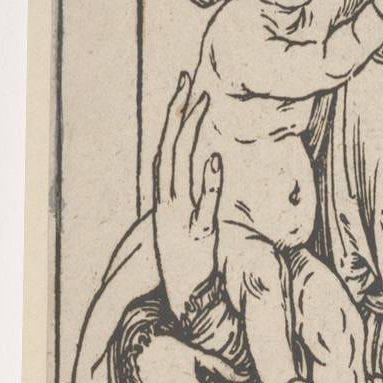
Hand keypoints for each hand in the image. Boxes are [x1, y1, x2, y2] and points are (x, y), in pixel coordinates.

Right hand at [149, 72, 220, 315]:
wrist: (189, 302)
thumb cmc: (190, 260)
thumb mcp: (186, 222)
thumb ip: (191, 195)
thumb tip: (204, 167)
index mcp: (164, 200)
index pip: (165, 150)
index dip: (172, 118)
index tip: (182, 88)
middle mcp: (168, 205)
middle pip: (170, 150)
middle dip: (179, 113)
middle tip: (189, 80)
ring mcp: (181, 220)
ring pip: (182, 168)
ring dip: (192, 133)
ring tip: (204, 102)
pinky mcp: (199, 238)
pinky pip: (204, 207)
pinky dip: (209, 184)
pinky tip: (217, 159)